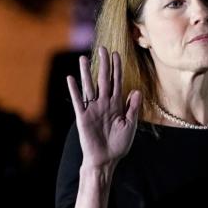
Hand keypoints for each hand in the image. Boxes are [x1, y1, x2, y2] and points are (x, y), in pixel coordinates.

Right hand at [67, 47, 141, 170]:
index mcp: (116, 104)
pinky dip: (74, 90)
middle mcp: (104, 103)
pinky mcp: (83, 117)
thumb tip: (136, 90)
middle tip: (102, 48)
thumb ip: (132, 108)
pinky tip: (71, 78)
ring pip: (89, 87)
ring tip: (84, 59)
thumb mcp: (130, 124)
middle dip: (104, 65)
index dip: (116, 68)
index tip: (116, 54)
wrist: (107, 159)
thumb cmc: (119, 143)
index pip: (116, 82)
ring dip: (87, 73)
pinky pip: (78, 101)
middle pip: (103, 80)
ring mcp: (93, 109)